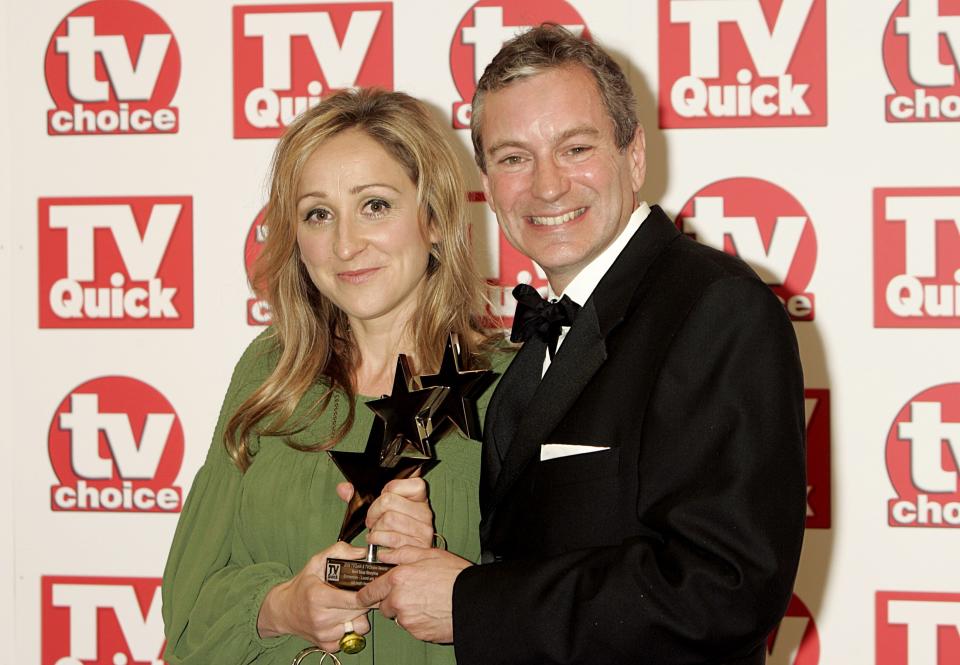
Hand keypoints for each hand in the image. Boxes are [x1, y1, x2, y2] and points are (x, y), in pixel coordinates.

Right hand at [257, 541, 370, 650]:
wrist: (283, 610)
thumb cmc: (302, 585)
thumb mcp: (317, 562)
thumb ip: (340, 551)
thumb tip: (362, 552)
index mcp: (319, 597)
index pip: (354, 600)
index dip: (367, 593)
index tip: (372, 587)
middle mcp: (321, 618)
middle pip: (360, 612)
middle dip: (365, 601)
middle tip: (359, 592)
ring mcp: (324, 634)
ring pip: (359, 627)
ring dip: (359, 616)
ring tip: (350, 606)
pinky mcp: (327, 645)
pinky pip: (351, 638)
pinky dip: (351, 628)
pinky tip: (343, 619)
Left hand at [337, 478, 433, 549]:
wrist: (408, 557)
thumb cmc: (394, 530)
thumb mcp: (383, 509)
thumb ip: (361, 497)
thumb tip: (343, 488)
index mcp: (419, 497)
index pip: (401, 483)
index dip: (386, 491)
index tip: (383, 498)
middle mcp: (424, 512)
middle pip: (388, 501)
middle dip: (373, 512)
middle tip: (372, 520)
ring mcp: (422, 529)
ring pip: (388, 519)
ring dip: (375, 529)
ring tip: (376, 532)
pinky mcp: (417, 545)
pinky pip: (391, 538)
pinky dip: (378, 540)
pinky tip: (378, 542)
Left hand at [356, 546, 471, 642]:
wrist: (473, 600)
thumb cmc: (454, 576)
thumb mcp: (429, 554)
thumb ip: (402, 553)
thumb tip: (384, 554)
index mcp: (398, 579)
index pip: (370, 591)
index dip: (366, 594)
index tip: (363, 596)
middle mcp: (399, 600)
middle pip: (384, 606)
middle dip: (393, 601)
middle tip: (412, 594)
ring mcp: (407, 619)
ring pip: (399, 617)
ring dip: (407, 612)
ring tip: (427, 601)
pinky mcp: (417, 633)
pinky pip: (412, 628)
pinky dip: (418, 622)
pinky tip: (432, 611)